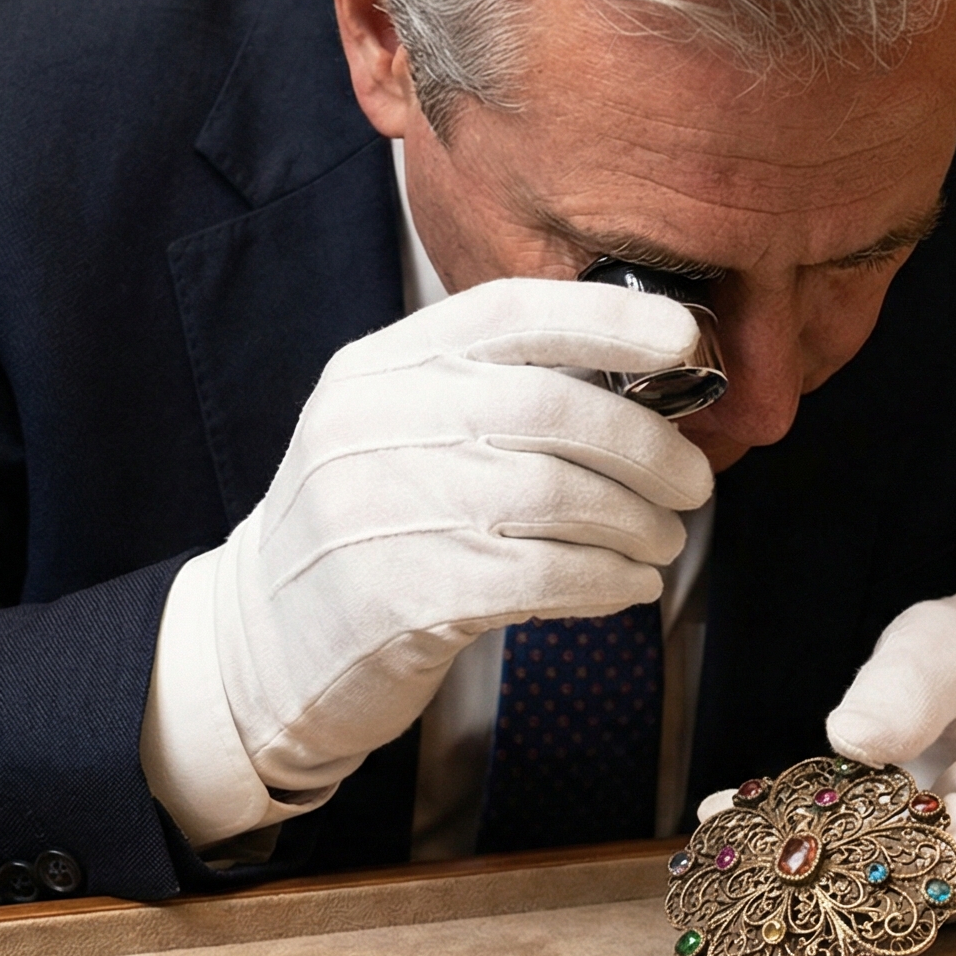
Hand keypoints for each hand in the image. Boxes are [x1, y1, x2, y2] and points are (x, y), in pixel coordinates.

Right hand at [205, 277, 714, 800]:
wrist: (263, 641)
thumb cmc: (370, 528)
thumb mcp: (397, 433)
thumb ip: (487, 395)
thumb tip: (640, 380)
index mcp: (378, 368)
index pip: (508, 313)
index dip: (608, 319)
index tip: (686, 340)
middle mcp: (372, 425)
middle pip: (550, 408)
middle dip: (647, 444)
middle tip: (693, 481)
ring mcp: (379, 510)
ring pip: (556, 496)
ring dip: (636, 521)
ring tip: (663, 539)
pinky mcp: (398, 598)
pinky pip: (540, 577)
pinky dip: (606, 580)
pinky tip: (629, 586)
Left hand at [739, 586, 955, 917]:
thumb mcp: (944, 638)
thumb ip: (905, 682)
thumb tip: (851, 736)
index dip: (899, 864)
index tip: (811, 844)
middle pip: (952, 892)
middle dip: (855, 875)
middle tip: (754, 847)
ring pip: (929, 905)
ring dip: (848, 879)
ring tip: (755, 840)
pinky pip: (920, 896)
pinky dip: (859, 872)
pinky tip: (789, 841)